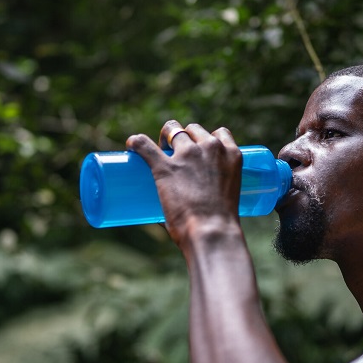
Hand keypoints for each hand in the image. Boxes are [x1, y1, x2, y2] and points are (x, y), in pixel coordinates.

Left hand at [126, 120, 242, 243]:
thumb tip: (192, 203)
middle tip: (176, 155)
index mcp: (232, 154)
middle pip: (193, 130)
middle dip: (184, 138)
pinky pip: (144, 145)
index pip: (219, 133)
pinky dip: (136, 143)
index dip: (207, 139)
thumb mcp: (227, 196)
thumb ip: (211, 191)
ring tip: (157, 151)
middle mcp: (211, 147)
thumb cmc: (222, 224)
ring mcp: (188, 155)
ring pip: (172, 130)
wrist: (213, 232)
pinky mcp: (165, 167)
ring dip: (165, 138)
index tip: (200, 150)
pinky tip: (131, 145)